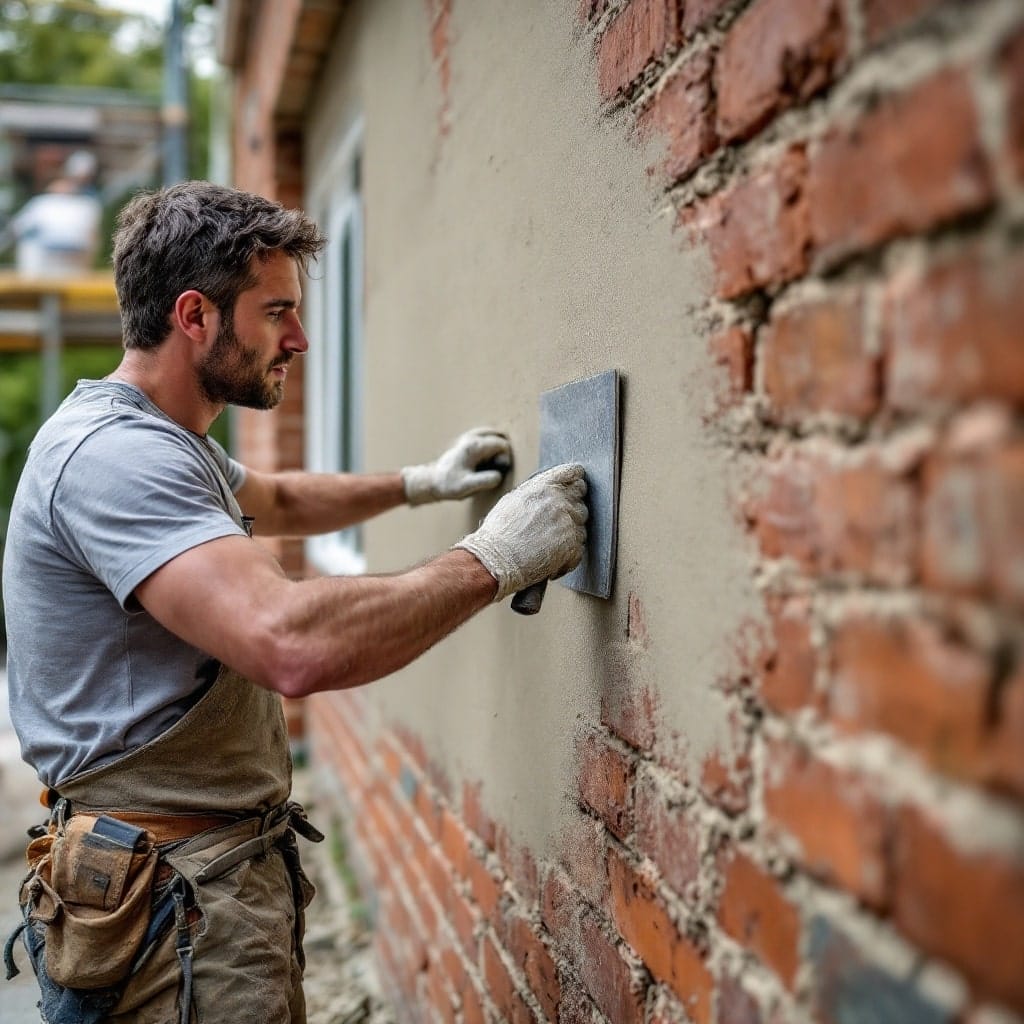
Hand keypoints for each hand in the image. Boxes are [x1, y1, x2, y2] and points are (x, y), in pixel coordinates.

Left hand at [402, 427, 511, 505]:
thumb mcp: (467, 487)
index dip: (505, 458)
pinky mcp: (466, 440)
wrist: (432, 481)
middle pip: (499, 436)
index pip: (502, 445)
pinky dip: (490, 444)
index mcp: (474, 446)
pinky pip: (485, 436)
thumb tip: (499, 476)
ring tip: (493, 462)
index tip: (498, 470)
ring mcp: (468, 437)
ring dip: (496, 446)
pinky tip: (487, 457)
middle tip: (497, 465)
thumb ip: (486, 481)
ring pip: (492, 434)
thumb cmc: (448, 484)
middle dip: (502, 450)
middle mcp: (472, 437)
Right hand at [454, 464, 587, 601]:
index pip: (573, 473)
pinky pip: (579, 547)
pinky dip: (568, 554)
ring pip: (581, 524)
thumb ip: (536, 490)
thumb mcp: (513, 500)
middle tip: (555, 521)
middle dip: (572, 508)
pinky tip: (550, 555)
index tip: (574, 486)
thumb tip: (548, 489)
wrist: (496, 560)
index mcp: (544, 486)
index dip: (575, 480)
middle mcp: (559, 502)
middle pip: (581, 499)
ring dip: (569, 532)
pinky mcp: (572, 546)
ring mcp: (568, 524)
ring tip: (547, 542)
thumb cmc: (498, 533)